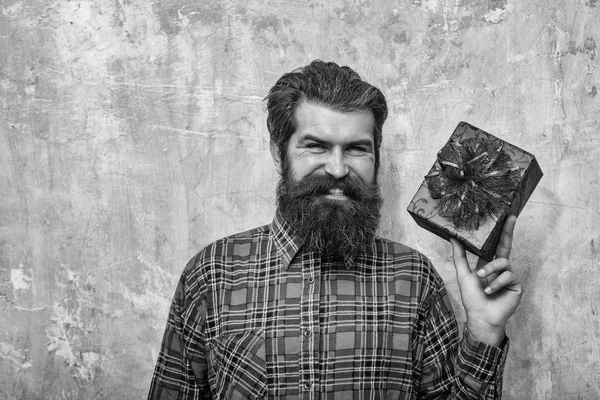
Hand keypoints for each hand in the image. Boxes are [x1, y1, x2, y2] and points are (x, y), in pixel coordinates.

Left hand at [450, 215, 522, 345]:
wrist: (480, 317)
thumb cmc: (472, 298)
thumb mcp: (463, 274)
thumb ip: (459, 256)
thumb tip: (453, 238)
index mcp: (489, 264)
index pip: (495, 245)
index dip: (500, 232)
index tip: (504, 216)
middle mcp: (501, 268)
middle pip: (506, 246)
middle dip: (508, 231)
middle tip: (510, 218)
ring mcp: (509, 276)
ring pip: (504, 262)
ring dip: (491, 269)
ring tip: (481, 278)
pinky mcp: (516, 285)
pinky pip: (508, 275)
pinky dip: (496, 282)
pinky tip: (490, 290)